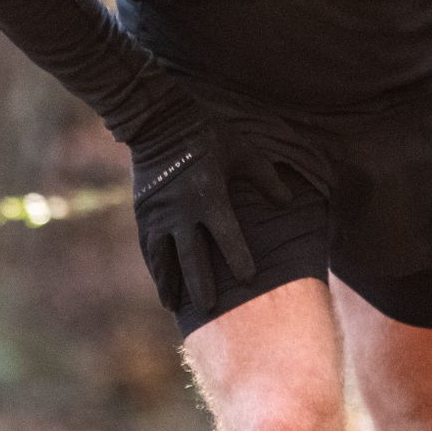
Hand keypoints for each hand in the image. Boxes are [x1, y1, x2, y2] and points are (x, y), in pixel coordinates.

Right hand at [125, 91, 296, 317]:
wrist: (160, 121)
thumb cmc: (209, 134)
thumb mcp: (242, 151)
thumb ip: (265, 177)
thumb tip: (288, 202)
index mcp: (209, 195)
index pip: (226, 234)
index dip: (237, 256)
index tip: (249, 278)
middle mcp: (181, 210)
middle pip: (191, 255)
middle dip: (201, 284)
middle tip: (210, 310)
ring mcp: (158, 213)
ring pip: (164, 256)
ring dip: (170, 282)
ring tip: (174, 306)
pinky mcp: (143, 212)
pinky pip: (149, 246)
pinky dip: (155, 267)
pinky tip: (161, 282)